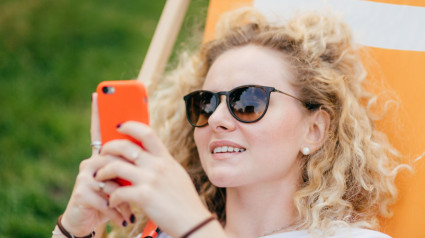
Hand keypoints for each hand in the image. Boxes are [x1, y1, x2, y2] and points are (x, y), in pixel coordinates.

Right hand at [59, 93, 128, 236]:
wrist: (95, 225)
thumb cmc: (113, 200)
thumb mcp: (125, 181)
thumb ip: (131, 164)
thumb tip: (147, 146)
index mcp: (104, 157)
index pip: (101, 131)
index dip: (99, 113)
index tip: (97, 94)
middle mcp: (91, 161)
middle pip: (112, 155)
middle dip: (126, 172)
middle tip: (138, 186)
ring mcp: (85, 175)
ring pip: (113, 177)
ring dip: (126, 198)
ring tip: (130, 212)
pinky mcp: (82, 191)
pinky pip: (107, 196)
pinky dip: (119, 210)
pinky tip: (124, 219)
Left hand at [94, 121, 211, 236]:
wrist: (193, 221)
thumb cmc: (184, 200)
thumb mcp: (176, 174)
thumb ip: (162, 163)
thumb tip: (149, 155)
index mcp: (165, 158)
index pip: (146, 132)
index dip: (129, 126)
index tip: (119, 126)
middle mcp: (157, 165)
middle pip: (125, 146)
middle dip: (108, 148)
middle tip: (101, 154)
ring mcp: (150, 179)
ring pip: (116, 166)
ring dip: (102, 171)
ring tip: (99, 177)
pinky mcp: (144, 196)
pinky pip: (118, 192)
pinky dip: (111, 197)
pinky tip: (112, 202)